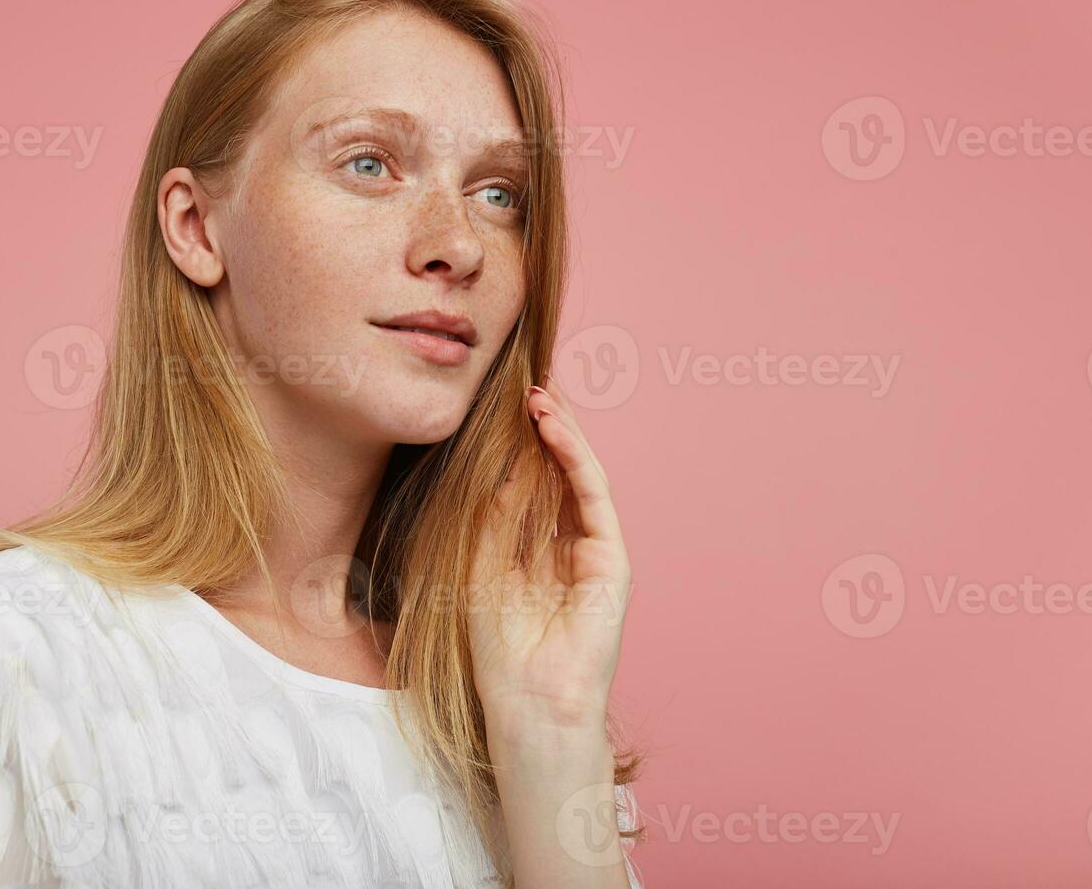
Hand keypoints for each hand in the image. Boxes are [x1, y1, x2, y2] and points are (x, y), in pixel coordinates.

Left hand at [466, 373, 633, 734]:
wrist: (527, 703)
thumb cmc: (499, 652)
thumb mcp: (480, 570)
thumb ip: (494, 521)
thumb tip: (502, 470)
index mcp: (536, 554)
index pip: (530, 487)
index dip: (519, 449)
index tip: (499, 411)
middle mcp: (567, 548)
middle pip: (557, 474)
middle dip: (543, 432)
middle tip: (524, 388)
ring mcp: (593, 552)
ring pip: (578, 476)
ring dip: (560, 433)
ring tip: (538, 396)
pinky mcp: (611, 559)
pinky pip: (591, 495)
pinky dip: (574, 457)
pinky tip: (553, 427)